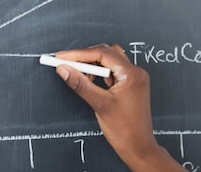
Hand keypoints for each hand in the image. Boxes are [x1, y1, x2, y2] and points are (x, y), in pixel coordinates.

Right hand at [55, 44, 183, 171]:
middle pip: (106, 52)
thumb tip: (64, 69)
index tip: (62, 56)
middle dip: (85, 57)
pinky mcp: (129, 85)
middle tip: (66, 62)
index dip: (79, 54)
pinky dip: (99, 73)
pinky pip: (112, 71)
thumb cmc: (126, 130)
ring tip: (79, 75)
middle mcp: (135, 72)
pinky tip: (90, 81)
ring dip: (92, 65)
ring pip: (109, 60)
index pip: (102, 54)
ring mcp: (133, 78)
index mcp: (132, 74)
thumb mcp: (99, 104)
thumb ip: (80, 84)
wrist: (138, 147)